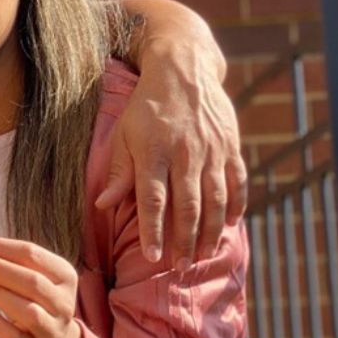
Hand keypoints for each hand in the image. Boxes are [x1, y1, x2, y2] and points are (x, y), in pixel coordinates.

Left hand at [0, 235, 81, 337]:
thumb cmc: (35, 302)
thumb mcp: (35, 278)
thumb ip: (13, 263)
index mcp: (65, 276)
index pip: (31, 253)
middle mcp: (63, 303)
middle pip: (31, 281)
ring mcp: (52, 329)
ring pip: (28, 311)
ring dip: (0, 293)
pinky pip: (11, 335)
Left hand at [96, 37, 246, 269]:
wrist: (183, 69)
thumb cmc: (146, 107)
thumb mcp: (124, 134)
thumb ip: (120, 172)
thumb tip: (102, 204)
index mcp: (153, 151)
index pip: (154, 199)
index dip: (154, 230)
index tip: (153, 257)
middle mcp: (184, 153)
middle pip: (187, 205)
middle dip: (183, 240)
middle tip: (179, 268)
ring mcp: (211, 150)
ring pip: (214, 198)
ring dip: (209, 231)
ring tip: (202, 256)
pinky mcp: (230, 145)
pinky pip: (236, 181)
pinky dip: (235, 205)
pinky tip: (229, 226)